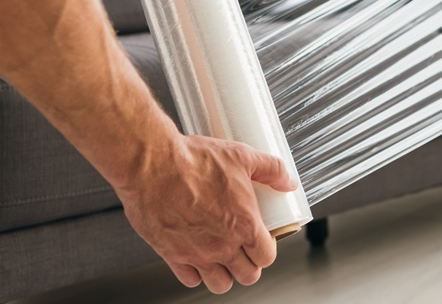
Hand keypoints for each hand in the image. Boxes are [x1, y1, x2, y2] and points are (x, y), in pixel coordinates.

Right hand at [115, 134, 297, 293]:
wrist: (153, 165)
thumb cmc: (194, 160)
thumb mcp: (242, 156)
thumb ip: (271, 170)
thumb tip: (289, 181)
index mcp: (244, 224)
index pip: (267, 256)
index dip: (267, 249)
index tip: (262, 239)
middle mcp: (223, 245)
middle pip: (247, 275)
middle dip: (249, 264)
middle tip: (244, 249)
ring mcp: (197, 253)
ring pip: (220, 284)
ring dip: (225, 274)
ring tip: (223, 256)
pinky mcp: (172, 255)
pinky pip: (190, 280)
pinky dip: (196, 273)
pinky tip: (197, 255)